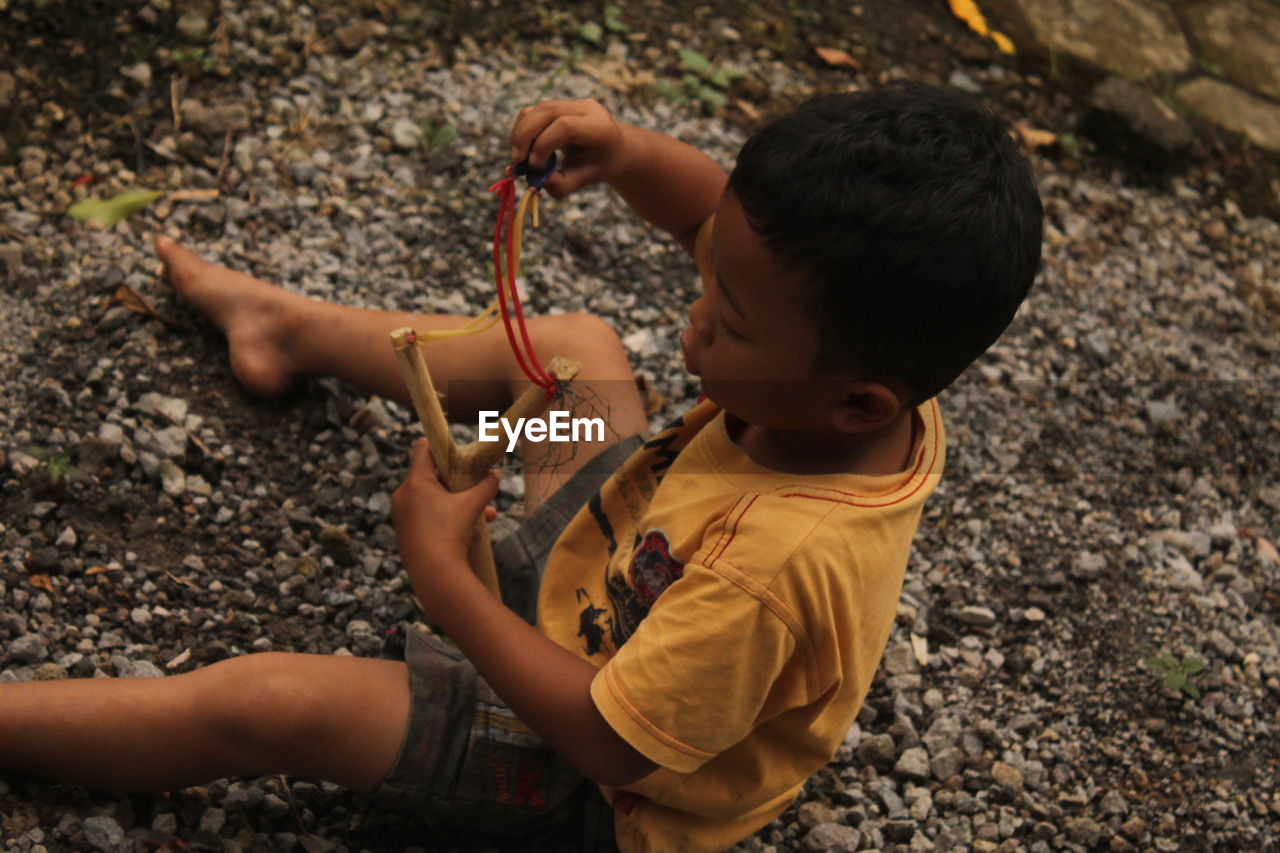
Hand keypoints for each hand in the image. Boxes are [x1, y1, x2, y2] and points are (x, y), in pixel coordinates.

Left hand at [392, 437, 499, 586]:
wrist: (433, 574)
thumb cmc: (450, 533)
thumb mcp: (472, 505)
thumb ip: (486, 486)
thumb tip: (495, 476)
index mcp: (415, 482)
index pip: (423, 449)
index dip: (440, 445)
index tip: (457, 450)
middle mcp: (403, 496)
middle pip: (430, 476)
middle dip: (456, 481)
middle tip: (474, 486)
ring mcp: (402, 516)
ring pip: (432, 500)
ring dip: (456, 503)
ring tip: (484, 515)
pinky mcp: (405, 534)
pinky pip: (426, 517)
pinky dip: (445, 518)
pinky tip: (469, 531)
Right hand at [509, 99, 629, 198]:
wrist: (612, 148)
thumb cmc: (600, 165)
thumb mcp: (587, 179)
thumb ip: (565, 184)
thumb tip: (540, 181)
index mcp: (599, 127)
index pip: (565, 126)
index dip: (544, 144)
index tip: (534, 166)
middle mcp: (586, 108)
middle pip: (546, 111)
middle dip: (525, 136)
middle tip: (517, 161)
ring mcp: (571, 103)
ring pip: (536, 109)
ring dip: (520, 133)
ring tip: (518, 157)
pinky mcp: (558, 104)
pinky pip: (533, 112)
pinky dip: (522, 129)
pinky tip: (524, 149)